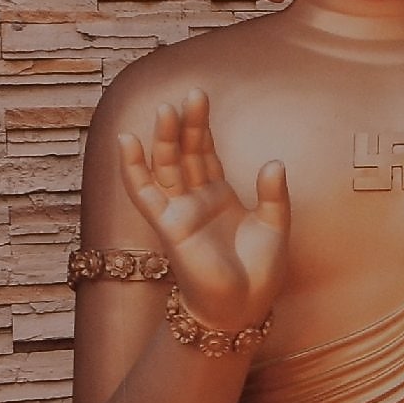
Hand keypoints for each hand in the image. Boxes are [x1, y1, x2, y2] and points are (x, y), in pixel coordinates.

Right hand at [116, 92, 289, 331]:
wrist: (244, 308)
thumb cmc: (259, 271)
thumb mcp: (275, 226)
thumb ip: (274, 195)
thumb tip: (274, 162)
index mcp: (218, 194)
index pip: (205, 151)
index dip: (201, 126)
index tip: (200, 97)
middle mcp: (195, 198)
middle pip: (186, 152)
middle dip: (187, 124)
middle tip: (193, 94)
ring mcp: (180, 210)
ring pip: (167, 167)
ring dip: (165, 139)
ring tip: (167, 109)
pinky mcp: (169, 226)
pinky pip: (145, 193)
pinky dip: (134, 168)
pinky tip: (128, 142)